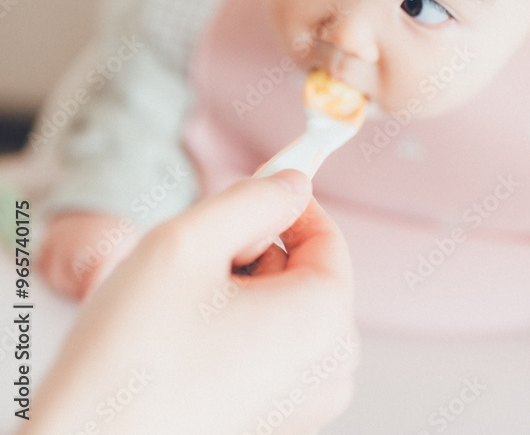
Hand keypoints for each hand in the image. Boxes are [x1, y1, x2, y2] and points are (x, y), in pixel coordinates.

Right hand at [28, 171, 358, 434]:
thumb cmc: (135, 355)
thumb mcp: (189, 241)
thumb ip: (253, 198)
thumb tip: (295, 184)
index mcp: (325, 322)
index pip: (326, 234)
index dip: (282, 203)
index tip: (243, 189)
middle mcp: (329, 371)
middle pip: (301, 273)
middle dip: (251, 253)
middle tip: (193, 264)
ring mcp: (303, 406)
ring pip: (280, 309)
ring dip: (235, 292)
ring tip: (181, 309)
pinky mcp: (273, 425)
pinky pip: (266, 351)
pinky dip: (230, 331)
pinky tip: (182, 346)